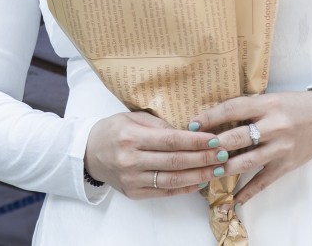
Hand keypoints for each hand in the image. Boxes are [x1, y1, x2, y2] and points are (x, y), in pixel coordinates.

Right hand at [83, 111, 224, 199]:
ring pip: (172, 179)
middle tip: (223, 154)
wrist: (89, 153)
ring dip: (199, 175)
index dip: (195, 141)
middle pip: (175, 161)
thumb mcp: (131, 118)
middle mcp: (131, 160)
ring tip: (217, 170)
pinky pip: (164, 191)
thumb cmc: (113, 131)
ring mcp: (132, 179)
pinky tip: (199, 181)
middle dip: (203, 158)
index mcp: (130, 137)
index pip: (170, 140)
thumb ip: (158, 125)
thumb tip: (187, 132)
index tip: (215, 139)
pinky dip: (185, 187)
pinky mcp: (134, 192)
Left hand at [190, 91, 311, 204]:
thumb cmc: (294, 105)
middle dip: (213, 146)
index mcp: (267, 105)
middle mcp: (274, 126)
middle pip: (236, 138)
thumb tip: (214, 118)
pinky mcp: (287, 165)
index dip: (210, 117)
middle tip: (194, 151)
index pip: (232, 110)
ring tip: (205, 173)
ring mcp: (281, 148)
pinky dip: (247, 192)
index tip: (192, 125)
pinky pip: (263, 181)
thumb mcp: (270, 99)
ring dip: (224, 169)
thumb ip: (247, 108)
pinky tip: (232, 199)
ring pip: (247, 162)